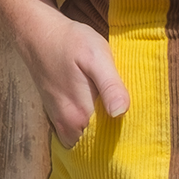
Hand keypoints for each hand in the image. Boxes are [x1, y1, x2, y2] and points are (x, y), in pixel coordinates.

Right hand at [1, 0, 129, 146]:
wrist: (38, 33)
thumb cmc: (70, 42)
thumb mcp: (96, 57)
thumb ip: (110, 85)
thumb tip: (121, 112)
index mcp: (80, 115)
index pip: (109, 142)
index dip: (126, 137)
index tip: (140, 128)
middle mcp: (67, 125)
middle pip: (96, 145)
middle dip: (113, 139)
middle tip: (132, 123)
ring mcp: (59, 121)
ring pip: (85, 141)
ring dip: (99, 135)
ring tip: (116, 117)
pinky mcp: (55, 115)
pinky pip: (75, 133)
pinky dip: (87, 128)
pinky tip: (98, 111)